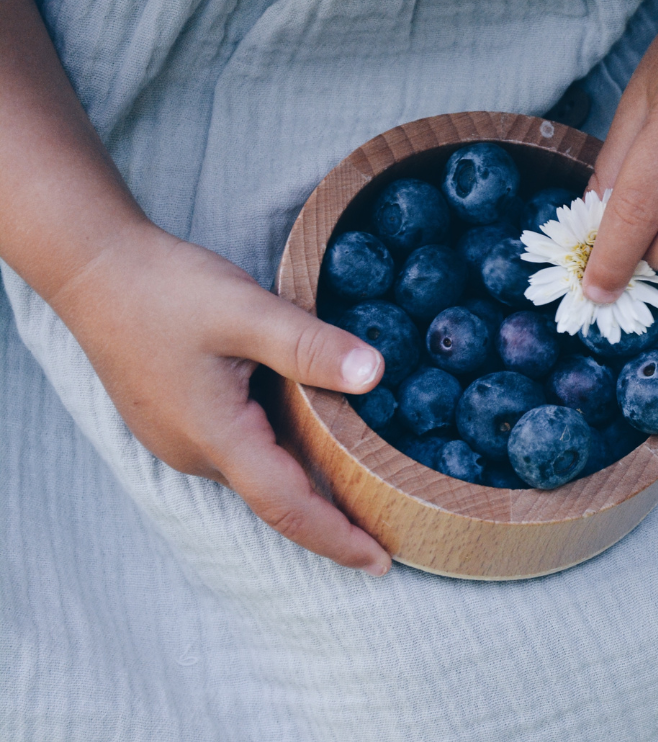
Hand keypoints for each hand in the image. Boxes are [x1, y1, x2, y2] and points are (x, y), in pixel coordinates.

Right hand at [51, 221, 392, 573]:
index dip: (337, 538)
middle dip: (329, 518)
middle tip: (387, 522)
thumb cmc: (166, 290)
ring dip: (304, 481)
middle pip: (274, 498)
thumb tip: (375, 376)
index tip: (381, 563)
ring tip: (360, 482)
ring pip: (255, 471)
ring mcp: (180, 437)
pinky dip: (279, 451)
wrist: (95, 270)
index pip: (287, 507)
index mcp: (216, 437)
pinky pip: (238, 447)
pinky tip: (308, 430)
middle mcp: (195, 451)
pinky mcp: (177, 417)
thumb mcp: (247, 312)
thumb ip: (310, 346)